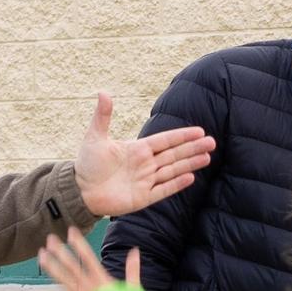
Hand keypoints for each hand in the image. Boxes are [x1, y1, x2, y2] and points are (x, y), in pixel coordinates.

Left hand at [39, 228, 138, 290]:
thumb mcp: (134, 289)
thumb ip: (133, 269)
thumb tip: (135, 251)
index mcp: (101, 280)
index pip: (88, 257)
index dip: (79, 243)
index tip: (71, 231)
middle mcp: (88, 287)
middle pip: (71, 266)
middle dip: (60, 251)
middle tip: (50, 239)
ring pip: (62, 280)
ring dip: (51, 267)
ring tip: (41, 255)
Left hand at [73, 94, 215, 216]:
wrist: (79, 191)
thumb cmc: (87, 164)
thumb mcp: (95, 137)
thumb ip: (103, 116)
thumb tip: (103, 92)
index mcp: (137, 149)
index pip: (165, 140)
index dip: (182, 136)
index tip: (200, 131)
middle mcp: (145, 164)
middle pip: (174, 154)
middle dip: (193, 148)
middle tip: (212, 143)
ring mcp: (145, 181)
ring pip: (173, 170)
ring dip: (190, 164)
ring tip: (207, 157)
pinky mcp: (142, 198)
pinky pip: (163, 190)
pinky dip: (177, 184)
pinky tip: (191, 177)